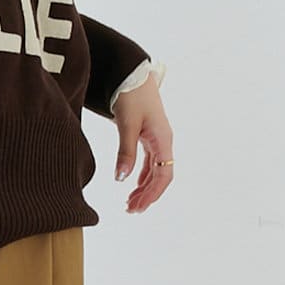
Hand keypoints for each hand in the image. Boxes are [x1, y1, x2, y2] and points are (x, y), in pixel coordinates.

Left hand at [112, 78, 174, 212]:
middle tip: (131, 210)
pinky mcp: (148, 136)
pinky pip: (150, 162)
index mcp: (163, 139)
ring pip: (155, 170)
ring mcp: (157, 139)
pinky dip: (141, 176)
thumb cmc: (131, 95)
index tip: (138, 206)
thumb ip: (125, 151)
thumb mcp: (127, 124)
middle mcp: (163, 141)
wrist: (131, 74)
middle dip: (147, 195)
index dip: (152, 193)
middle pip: (160, 176)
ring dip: (144, 188)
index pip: (164, 174)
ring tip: (130, 203)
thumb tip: (120, 179)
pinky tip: (133, 185)